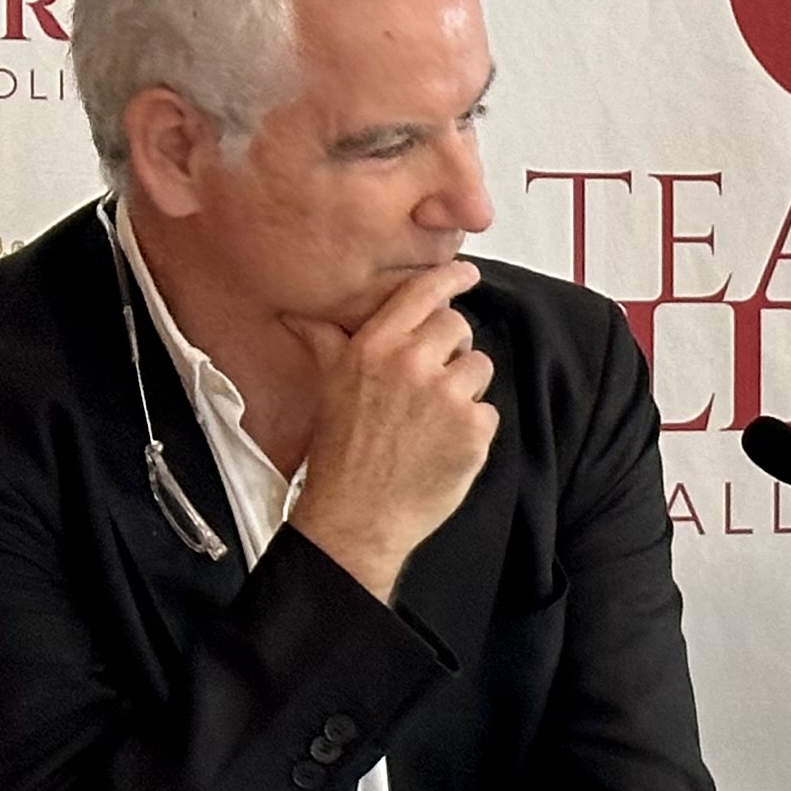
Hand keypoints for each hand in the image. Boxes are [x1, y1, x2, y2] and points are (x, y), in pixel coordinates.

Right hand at [283, 260, 496, 601]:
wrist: (356, 516)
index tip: (466, 273)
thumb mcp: (329, 387)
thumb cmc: (340, 454)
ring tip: (431, 419)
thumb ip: (327, 343)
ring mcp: (447, 395)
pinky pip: (488, 409)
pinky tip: (442, 444)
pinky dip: (472, 426)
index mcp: (375, 347)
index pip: (424, 293)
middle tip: (429, 381)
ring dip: (463, 388)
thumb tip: (301, 315)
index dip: (450, 278)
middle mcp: (412, 363)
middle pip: (458, 326)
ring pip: (479, 366)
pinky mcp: (474, 428)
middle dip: (450, 348)